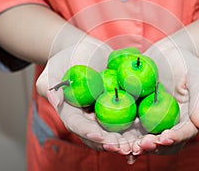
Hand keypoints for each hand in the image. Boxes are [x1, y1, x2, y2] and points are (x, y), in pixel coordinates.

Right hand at [36, 36, 138, 154]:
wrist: (86, 50)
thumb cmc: (67, 58)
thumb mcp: (55, 67)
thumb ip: (50, 84)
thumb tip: (54, 100)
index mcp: (72, 112)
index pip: (78, 126)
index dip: (87, 133)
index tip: (99, 136)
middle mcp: (89, 117)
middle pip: (99, 134)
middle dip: (111, 143)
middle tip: (123, 147)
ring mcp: (105, 112)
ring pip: (116, 130)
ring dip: (127, 139)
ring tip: (138, 144)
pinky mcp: (119, 104)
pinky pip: (129, 115)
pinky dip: (138, 124)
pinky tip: (148, 127)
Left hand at [132, 36, 198, 154]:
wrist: (168, 52)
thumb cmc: (187, 63)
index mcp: (189, 118)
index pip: (184, 133)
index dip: (174, 138)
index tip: (164, 138)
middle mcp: (171, 123)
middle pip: (163, 142)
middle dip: (153, 146)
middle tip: (142, 145)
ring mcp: (154, 120)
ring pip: (146, 138)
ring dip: (136, 146)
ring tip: (126, 148)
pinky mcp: (139, 113)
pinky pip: (131, 127)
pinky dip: (124, 136)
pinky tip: (114, 141)